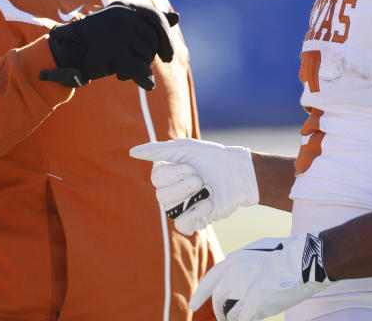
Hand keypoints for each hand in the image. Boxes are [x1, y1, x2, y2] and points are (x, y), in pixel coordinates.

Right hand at [41, 2, 178, 89]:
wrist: (66, 53)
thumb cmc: (95, 40)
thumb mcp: (121, 24)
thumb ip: (148, 20)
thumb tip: (177, 17)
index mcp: (124, 7)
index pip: (156, 18)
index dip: (166, 38)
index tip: (168, 55)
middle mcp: (123, 17)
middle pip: (152, 41)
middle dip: (146, 57)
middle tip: (130, 63)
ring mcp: (119, 34)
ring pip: (146, 56)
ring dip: (138, 68)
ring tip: (119, 69)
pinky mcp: (115, 53)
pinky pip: (140, 69)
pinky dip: (145, 80)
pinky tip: (146, 84)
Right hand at [129, 138, 257, 234]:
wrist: (239, 174)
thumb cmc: (213, 157)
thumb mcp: (185, 148)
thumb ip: (158, 150)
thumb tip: (132, 152)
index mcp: (166, 173)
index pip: (156, 179)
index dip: (174, 174)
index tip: (191, 167)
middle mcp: (171, 190)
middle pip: (161, 196)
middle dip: (184, 187)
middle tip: (201, 179)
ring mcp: (182, 206)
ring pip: (170, 210)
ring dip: (192, 199)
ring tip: (208, 190)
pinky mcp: (194, 220)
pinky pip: (181, 225)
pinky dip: (195, 214)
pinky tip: (208, 205)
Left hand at [190, 232, 331, 320]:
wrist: (305, 260)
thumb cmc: (286, 254)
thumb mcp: (257, 251)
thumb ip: (241, 263)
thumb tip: (232, 276)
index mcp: (234, 259)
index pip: (209, 280)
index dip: (200, 295)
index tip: (193, 305)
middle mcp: (235, 274)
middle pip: (218, 299)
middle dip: (219, 311)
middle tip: (222, 317)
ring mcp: (245, 290)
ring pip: (229, 313)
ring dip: (232, 319)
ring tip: (238, 318)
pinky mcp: (257, 304)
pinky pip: (242, 320)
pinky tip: (250, 319)